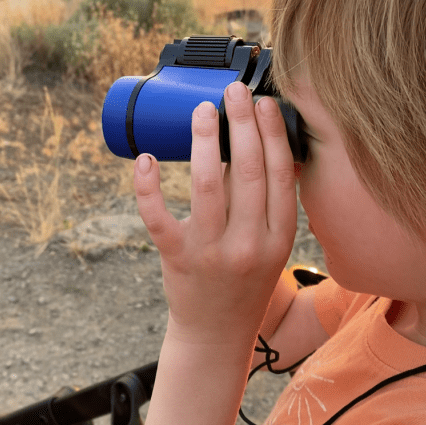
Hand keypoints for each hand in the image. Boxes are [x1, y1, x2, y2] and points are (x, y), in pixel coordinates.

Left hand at [133, 81, 296, 349]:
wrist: (217, 333)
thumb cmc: (246, 281)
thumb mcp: (270, 244)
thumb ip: (265, 199)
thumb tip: (254, 139)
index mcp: (278, 237)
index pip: (279, 175)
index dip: (272, 134)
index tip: (265, 102)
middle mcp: (248, 243)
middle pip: (247, 171)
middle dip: (242, 124)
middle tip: (234, 91)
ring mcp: (211, 251)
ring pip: (207, 184)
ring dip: (204, 140)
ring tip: (202, 109)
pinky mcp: (177, 257)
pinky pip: (159, 216)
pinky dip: (148, 187)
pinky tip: (146, 159)